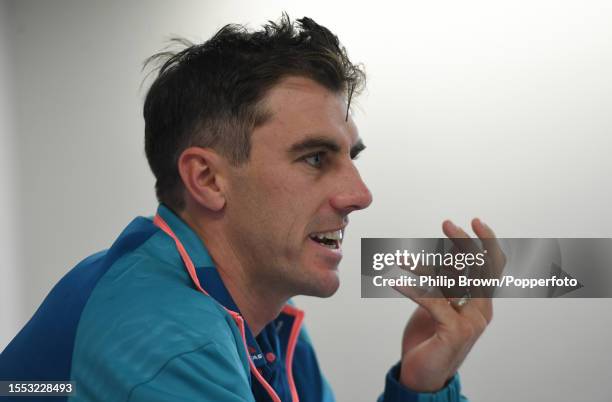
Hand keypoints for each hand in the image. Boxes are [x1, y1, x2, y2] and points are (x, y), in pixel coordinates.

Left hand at [396, 218, 503, 391]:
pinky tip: (394, 281)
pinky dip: (412, 288)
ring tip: (401, 258)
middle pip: (479, 269)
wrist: (423, 377)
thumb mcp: (438, 305)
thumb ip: (446, 283)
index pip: (491, 267)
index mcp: (481, 303)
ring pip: (450, 283)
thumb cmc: (428, 339)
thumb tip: (449, 254)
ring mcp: (470, 323)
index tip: (475, 221)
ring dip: (423, 267)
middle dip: (464, 243)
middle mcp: (481, 312)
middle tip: (447, 224)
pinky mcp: (453, 332)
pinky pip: (432, 302)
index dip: (487, 243)